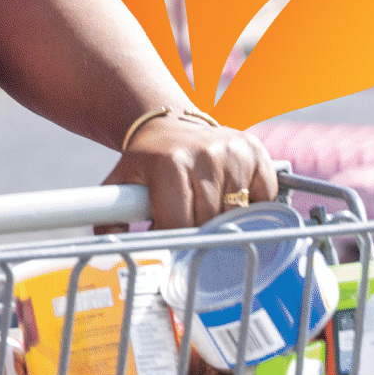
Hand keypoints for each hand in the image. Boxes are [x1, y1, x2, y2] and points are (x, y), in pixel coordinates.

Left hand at [97, 113, 283, 231]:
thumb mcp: (121, 181)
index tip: (169, 241)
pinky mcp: (255, 151)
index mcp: (170, 163)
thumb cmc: (147, 160)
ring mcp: (233, 152)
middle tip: (187, 224)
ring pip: (237, 213)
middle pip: (210, 221)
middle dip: (197, 231)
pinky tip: (230, 197)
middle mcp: (205, 154)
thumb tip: (111, 251)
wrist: (169, 123)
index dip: (173, 238)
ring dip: (224, 220)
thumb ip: (110, 217)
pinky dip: (251, 206)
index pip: (180, 223)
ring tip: (205, 209)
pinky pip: (263, 197)